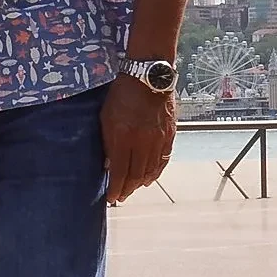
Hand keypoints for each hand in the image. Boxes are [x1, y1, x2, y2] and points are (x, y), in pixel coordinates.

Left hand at [101, 75, 175, 205]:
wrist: (148, 77)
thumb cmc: (122, 95)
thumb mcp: (106, 117)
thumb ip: (108, 142)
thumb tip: (109, 165)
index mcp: (124, 137)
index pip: (120, 171)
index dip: (115, 188)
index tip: (111, 198)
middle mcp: (143, 142)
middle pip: (136, 175)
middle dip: (127, 189)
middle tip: (121, 196)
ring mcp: (158, 139)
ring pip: (151, 170)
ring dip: (140, 183)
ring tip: (132, 188)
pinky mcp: (169, 135)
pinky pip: (163, 160)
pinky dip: (155, 172)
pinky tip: (149, 178)